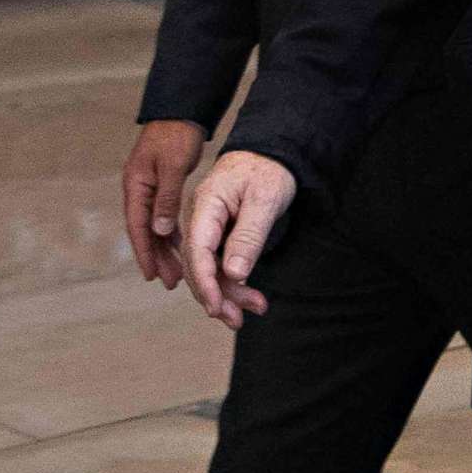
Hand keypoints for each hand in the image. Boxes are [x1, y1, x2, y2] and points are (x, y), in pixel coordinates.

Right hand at [120, 119, 205, 287]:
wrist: (181, 111)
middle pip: (146, 231)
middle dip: (156, 258)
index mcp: (136, 186)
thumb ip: (165, 197)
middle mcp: (138, 190)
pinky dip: (171, 233)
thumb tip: (159, 230)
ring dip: (165, 249)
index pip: (138, 227)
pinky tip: (182, 247)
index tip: (151, 275)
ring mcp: (149, 188)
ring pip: (156, 226)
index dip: (144, 253)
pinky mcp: (161, 186)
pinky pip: (164, 216)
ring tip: (177, 273)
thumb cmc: (176, 135)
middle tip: (168, 283)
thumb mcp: (172, 165)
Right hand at [184, 151, 296, 327]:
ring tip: (254, 310)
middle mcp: (200, 217)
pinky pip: (220, 261)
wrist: (273, 151)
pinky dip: (234, 280)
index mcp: (205, 204)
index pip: (197, 251)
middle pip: (200, 265)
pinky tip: (250, 296)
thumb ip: (248, 235)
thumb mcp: (265, 199)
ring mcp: (208, 226)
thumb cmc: (270, 169)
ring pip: (210, 268)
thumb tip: (232, 273)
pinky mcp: (218, 233)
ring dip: (229, 293)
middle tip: (238, 320)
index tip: (215, 308)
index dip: (205, 283)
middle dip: (217, 295)